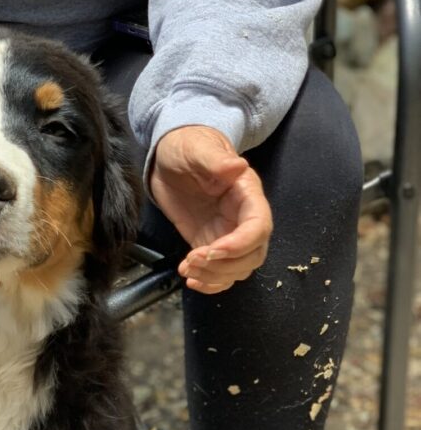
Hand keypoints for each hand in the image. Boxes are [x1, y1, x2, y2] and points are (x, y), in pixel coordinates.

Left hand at [150, 126, 272, 294]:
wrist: (171, 157)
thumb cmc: (187, 146)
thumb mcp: (197, 148)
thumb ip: (216, 160)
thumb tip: (237, 167)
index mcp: (247, 194)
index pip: (259, 227)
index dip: (240, 245)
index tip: (211, 251)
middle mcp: (243, 218)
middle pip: (252, 255)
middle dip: (224, 265)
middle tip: (192, 261)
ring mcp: (228, 234)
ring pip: (238, 269)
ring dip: (214, 276)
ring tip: (187, 268)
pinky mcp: (211, 244)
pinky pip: (221, 273)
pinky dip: (210, 283)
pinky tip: (191, 280)